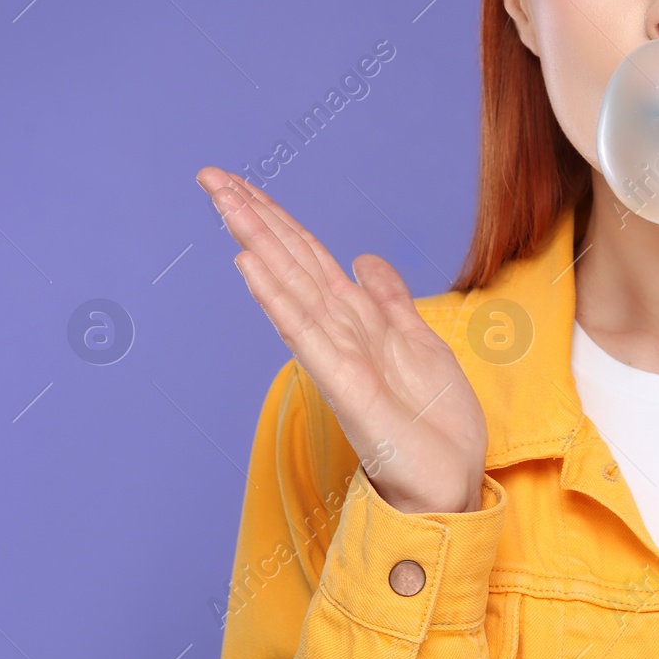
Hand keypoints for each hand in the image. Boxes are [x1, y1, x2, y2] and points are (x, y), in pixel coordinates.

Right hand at [196, 167, 487, 514]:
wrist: (450, 482)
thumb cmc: (433, 423)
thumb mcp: (419, 343)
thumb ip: (389, 300)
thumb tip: (364, 258)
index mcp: (357, 319)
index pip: (308, 256)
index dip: (276, 218)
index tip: (239, 182)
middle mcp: (339, 333)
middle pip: (290, 262)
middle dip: (253, 217)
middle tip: (209, 175)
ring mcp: (337, 358)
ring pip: (291, 288)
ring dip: (259, 244)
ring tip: (226, 203)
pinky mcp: (346, 387)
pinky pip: (308, 335)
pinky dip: (279, 299)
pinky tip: (251, 266)